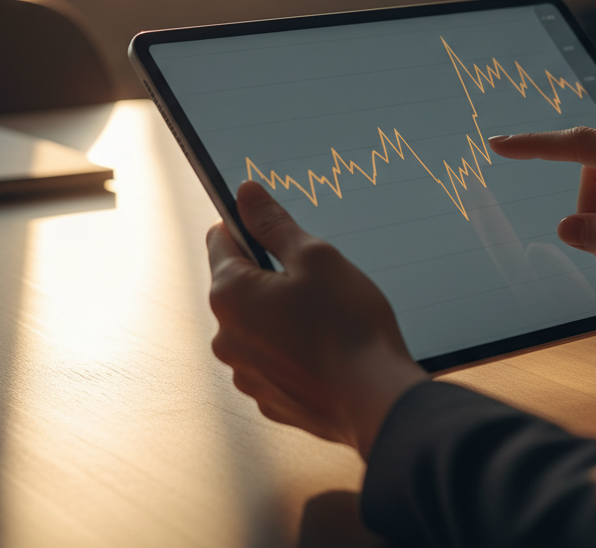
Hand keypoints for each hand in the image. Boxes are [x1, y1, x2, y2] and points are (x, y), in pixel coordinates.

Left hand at [206, 182, 427, 457]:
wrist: (376, 400)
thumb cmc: (347, 325)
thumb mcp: (315, 256)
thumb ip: (274, 223)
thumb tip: (246, 194)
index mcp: (230, 294)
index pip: (220, 239)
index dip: (249, 226)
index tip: (277, 229)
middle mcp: (226, 336)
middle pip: (239, 284)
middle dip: (271, 274)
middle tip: (316, 277)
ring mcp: (245, 373)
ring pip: (258, 323)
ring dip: (282, 313)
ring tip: (327, 316)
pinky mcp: (269, 398)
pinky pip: (274, 359)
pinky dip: (294, 349)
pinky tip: (327, 348)